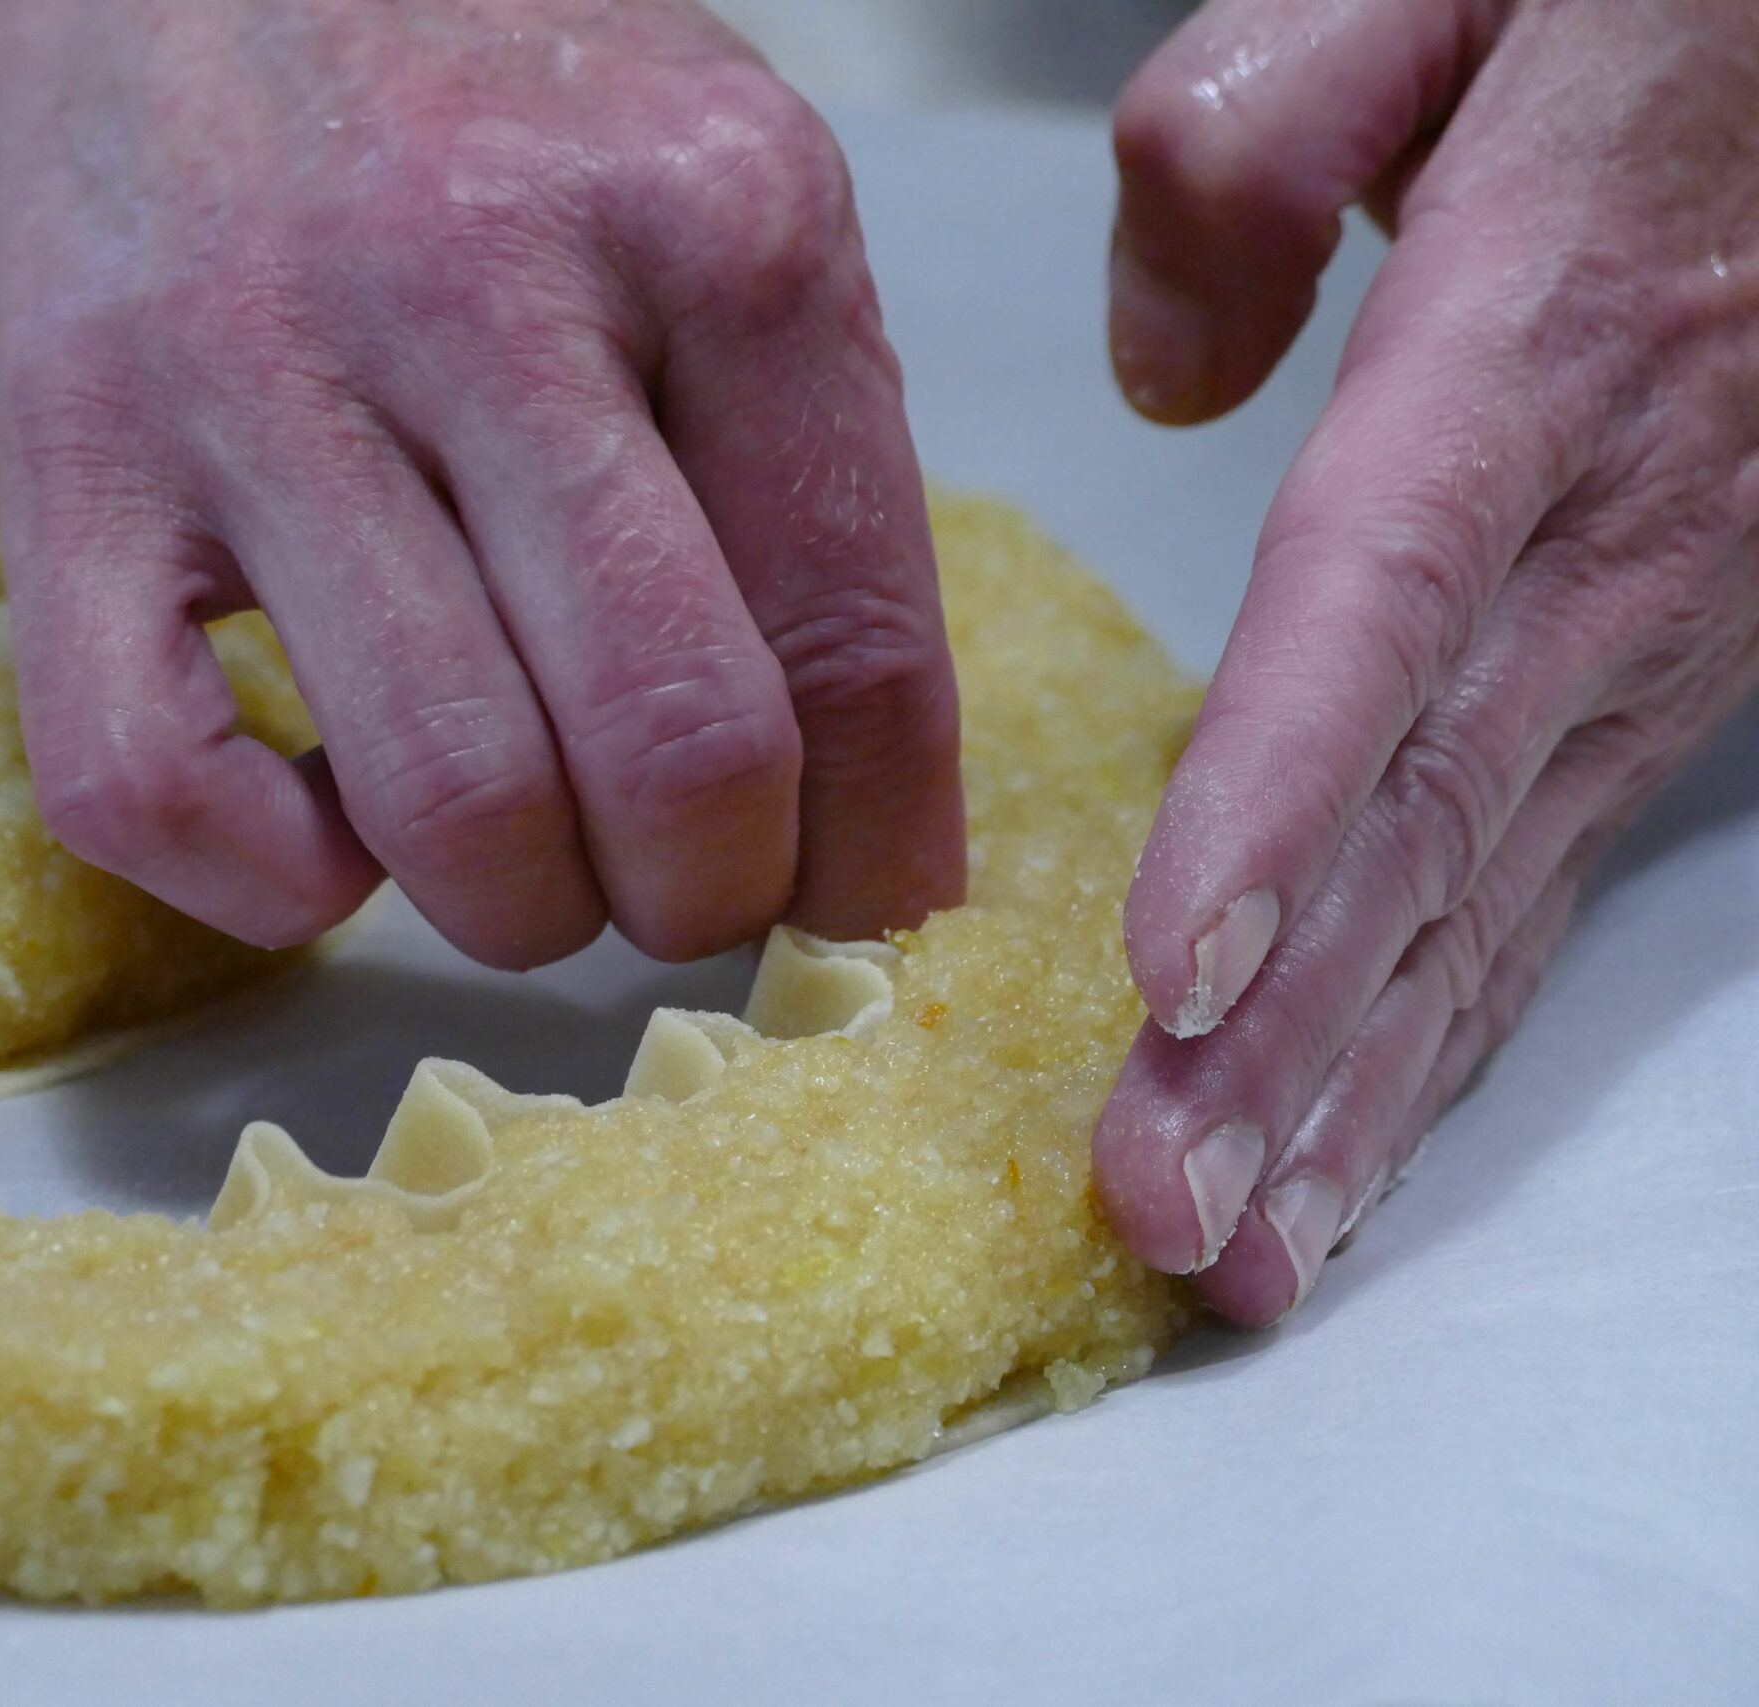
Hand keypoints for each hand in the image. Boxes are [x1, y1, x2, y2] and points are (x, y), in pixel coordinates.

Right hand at [0, 0, 964, 969]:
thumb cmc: (490, 100)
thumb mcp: (726, 191)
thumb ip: (818, 468)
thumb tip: (870, 825)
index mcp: (710, 215)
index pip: (852, 634)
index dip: (877, 843)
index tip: (860, 902)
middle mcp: (478, 285)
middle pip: (668, 744)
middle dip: (705, 895)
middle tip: (684, 884)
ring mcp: (252, 379)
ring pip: (447, 800)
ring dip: (521, 907)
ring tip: (526, 851)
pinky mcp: (67, 468)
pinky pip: (154, 788)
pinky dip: (276, 885)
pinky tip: (334, 827)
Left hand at [1093, 0, 1758, 1323]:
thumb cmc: (1645, 10)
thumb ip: (1259, 139)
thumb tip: (1161, 371)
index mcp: (1535, 351)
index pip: (1380, 605)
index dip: (1281, 798)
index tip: (1183, 969)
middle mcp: (1614, 533)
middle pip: (1419, 815)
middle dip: (1289, 1037)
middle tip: (1161, 1212)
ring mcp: (1662, 630)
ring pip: (1483, 894)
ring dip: (1356, 1093)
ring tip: (1234, 1256)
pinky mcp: (1666, 680)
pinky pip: (1535, 884)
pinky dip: (1441, 1037)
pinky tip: (1352, 1154)